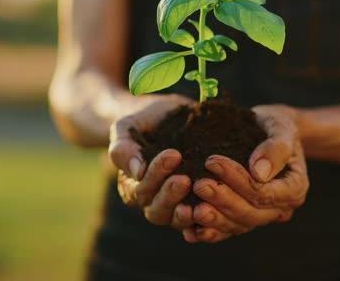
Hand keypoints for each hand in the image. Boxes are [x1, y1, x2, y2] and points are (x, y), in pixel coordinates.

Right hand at [108, 94, 195, 230]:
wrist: (168, 118)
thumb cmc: (144, 121)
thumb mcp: (127, 127)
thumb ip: (124, 148)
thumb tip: (137, 171)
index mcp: (131, 185)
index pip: (140, 189)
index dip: (155, 174)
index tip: (173, 154)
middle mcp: (151, 201)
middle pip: (157, 210)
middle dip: (170, 195)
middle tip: (184, 179)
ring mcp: (175, 206)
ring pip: (176, 219)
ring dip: (186, 212)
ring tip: (200, 198)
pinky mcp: (196, 206)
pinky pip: (199, 221)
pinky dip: (206, 221)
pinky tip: (216, 211)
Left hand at [183, 104, 308, 242]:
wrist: (264, 131)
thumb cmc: (273, 126)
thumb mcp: (281, 127)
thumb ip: (276, 149)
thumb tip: (259, 173)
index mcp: (293, 188)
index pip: (264, 193)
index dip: (238, 181)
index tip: (212, 162)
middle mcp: (280, 208)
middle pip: (250, 214)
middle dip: (223, 201)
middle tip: (198, 185)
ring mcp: (261, 215)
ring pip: (238, 226)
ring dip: (214, 221)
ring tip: (191, 210)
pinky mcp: (242, 217)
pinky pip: (227, 230)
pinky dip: (209, 232)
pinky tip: (189, 231)